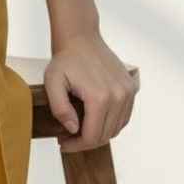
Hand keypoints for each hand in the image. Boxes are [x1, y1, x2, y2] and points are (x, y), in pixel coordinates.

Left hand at [44, 29, 138, 153]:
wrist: (80, 37)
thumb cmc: (65, 59)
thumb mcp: (52, 81)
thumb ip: (60, 108)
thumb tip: (73, 129)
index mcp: (100, 97)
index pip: (92, 136)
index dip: (76, 145)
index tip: (63, 144)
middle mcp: (118, 96)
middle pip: (105, 134)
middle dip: (86, 141)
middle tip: (69, 138)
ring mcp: (127, 92)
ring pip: (117, 128)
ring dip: (100, 133)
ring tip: (81, 130)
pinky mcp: (131, 88)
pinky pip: (124, 116)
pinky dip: (111, 123)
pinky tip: (96, 120)